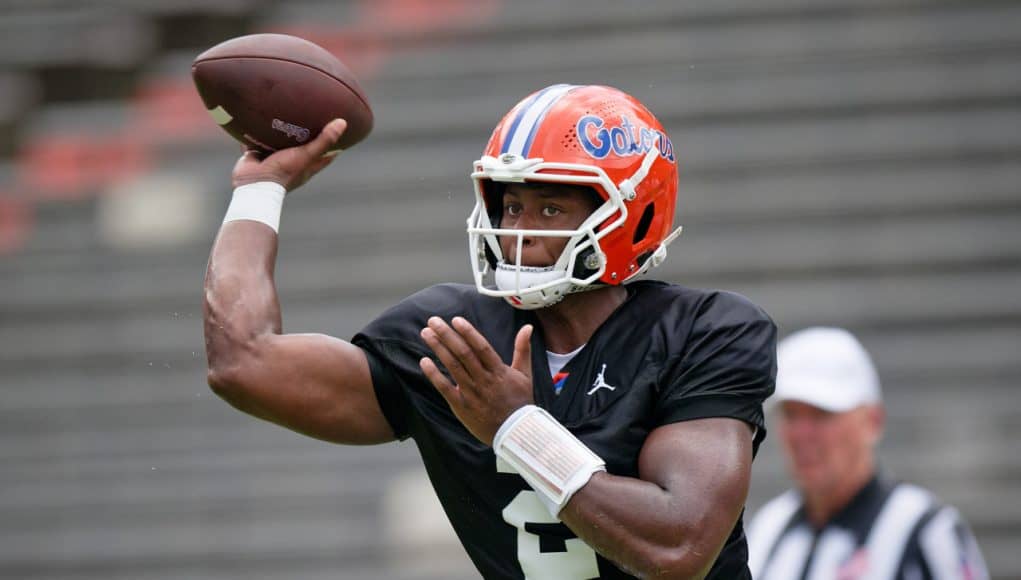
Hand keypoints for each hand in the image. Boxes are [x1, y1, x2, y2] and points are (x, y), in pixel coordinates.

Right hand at [232, 118, 347, 190]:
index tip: (338, 128)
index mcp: (307, 166)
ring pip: (279, 141)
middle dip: (305, 132)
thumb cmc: (283, 172)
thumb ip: (323, 141)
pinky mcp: (257, 155)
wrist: (253, 183)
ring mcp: (274, 159)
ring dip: (281, 130)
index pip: (326, 154)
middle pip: (302, 145)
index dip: (333, 143)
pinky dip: (258, 131)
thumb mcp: (306, 154)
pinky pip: (258, 140)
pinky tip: (260, 115)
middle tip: (310, 113)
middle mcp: (292, 163)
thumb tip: (343, 123)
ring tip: (285, 110)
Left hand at [419, 316, 534, 444]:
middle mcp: (484, 380)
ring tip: (426, 333)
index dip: (468, 333)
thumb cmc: (520, 402)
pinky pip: (445, 388)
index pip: (481, 347)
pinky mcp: (461, 406)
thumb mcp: (525, 374)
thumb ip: (523, 349)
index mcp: (499, 371)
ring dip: (438, 348)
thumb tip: (528, 327)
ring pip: (452, 366)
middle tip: (433, 321)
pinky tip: (424, 361)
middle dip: (446, 335)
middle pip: (463, 353)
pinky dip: (434, 374)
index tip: (455, 320)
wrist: (515, 433)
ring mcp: (471, 393)